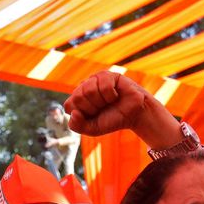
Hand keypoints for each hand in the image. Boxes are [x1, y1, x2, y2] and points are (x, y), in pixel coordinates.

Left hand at [64, 72, 182, 147]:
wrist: (134, 115)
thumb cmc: (113, 120)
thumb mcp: (93, 129)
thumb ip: (77, 126)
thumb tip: (73, 113)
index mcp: (77, 101)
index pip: (69, 105)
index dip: (82, 113)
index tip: (93, 116)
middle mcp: (83, 88)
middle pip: (78, 97)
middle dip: (93, 107)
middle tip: (103, 108)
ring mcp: (94, 80)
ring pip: (89, 90)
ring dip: (102, 101)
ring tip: (110, 101)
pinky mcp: (107, 75)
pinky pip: (103, 85)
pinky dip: (111, 95)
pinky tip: (115, 95)